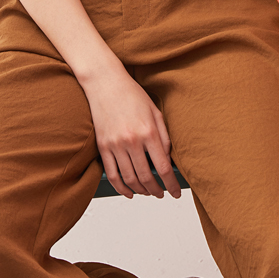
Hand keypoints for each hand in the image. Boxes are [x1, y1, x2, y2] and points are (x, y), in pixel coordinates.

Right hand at [82, 65, 180, 199]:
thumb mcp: (155, 112)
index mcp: (149, 132)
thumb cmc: (131, 94)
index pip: (163, 168)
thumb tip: (167, 160)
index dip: (171, 185)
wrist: (105, 83)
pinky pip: (112, 174)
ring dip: (141, 191)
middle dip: (156, 190)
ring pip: (129, 179)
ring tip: (147, 192)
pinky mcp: (103, 146)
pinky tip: (129, 191)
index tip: (176, 193)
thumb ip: (164, 137)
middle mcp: (132, 141)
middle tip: (161, 193)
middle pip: (146, 177)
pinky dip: (121, 187)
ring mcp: (115, 145)